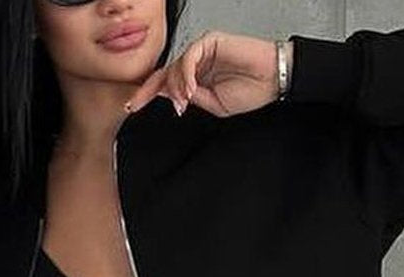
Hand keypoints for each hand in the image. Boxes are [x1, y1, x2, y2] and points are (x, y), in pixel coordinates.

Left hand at [123, 30, 290, 119]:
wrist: (272, 79)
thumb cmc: (251, 91)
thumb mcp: (216, 105)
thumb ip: (193, 98)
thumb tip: (173, 97)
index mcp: (197, 78)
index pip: (167, 84)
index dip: (148, 95)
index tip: (132, 108)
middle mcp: (196, 62)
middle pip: (164, 73)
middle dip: (147, 90)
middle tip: (135, 104)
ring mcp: (201, 50)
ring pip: (175, 67)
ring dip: (175, 87)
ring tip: (184, 102)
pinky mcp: (209, 41)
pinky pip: (189, 56)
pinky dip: (186, 74)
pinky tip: (190, 89)